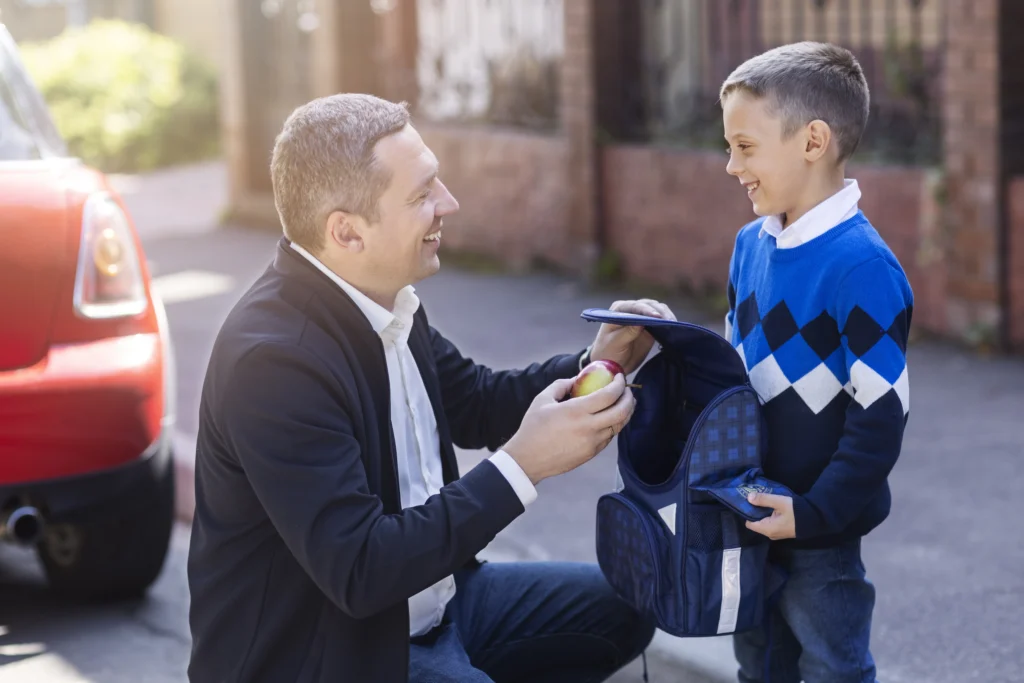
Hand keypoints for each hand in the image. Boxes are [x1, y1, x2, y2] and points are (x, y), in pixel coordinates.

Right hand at [503, 374, 634, 484]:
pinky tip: (610, 419)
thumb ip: (562, 385)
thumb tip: (578, 380)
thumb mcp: (543, 399)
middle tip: (627, 390)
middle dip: (629, 398)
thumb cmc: (533, 427)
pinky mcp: (592, 453)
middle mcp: (588, 427)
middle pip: (621, 411)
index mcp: (576, 411)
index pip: (609, 395)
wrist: (528, 459)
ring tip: (624, 403)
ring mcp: (592, 442)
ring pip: (618, 426)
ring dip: (625, 412)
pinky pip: (609, 437)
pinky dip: (614, 425)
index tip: (620, 376)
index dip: (619, 384)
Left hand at [589, 299, 675, 373]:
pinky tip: (674, 328)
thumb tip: (642, 323)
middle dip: (660, 312)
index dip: (646, 310)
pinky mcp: (650, 328)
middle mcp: (631, 310)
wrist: (611, 365)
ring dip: (666, 315)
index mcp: (619, 310)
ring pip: (658, 310)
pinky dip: (668, 323)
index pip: (635, 306)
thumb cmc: (607, 352)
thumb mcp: (615, 343)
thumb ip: (628, 332)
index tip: (656, 316)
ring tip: (673, 324)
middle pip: (649, 305)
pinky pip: (662, 322)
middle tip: (669, 321)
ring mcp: (642, 317)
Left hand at [744, 493, 795, 539]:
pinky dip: (769, 515)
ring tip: (762, 500)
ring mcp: (777, 534)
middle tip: (755, 498)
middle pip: (756, 523)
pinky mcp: (782, 531)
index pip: (749, 523)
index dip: (747, 512)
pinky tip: (771, 506)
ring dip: (763, 513)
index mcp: (767, 529)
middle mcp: (770, 534)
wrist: (816, 519)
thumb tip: (748, 497)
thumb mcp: (779, 502)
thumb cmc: (796, 511)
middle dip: (755, 511)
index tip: (747, 502)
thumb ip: (763, 499)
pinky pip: (771, 523)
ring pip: (764, 522)